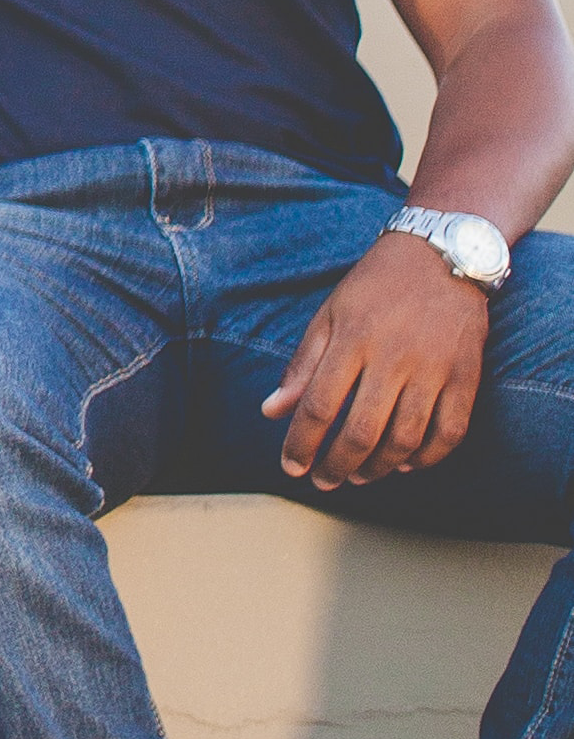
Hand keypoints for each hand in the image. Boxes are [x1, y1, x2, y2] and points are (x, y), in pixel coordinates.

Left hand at [261, 231, 488, 487]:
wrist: (442, 257)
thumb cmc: (375, 288)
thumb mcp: (328, 316)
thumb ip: (302, 366)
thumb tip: (270, 412)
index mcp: (351, 341)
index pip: (318, 406)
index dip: (301, 443)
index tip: (291, 467)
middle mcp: (393, 358)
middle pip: (361, 430)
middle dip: (337, 465)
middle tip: (324, 481)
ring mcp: (434, 370)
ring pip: (405, 438)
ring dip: (378, 467)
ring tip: (359, 476)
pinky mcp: (467, 377)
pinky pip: (450, 432)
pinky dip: (428, 457)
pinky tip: (405, 464)